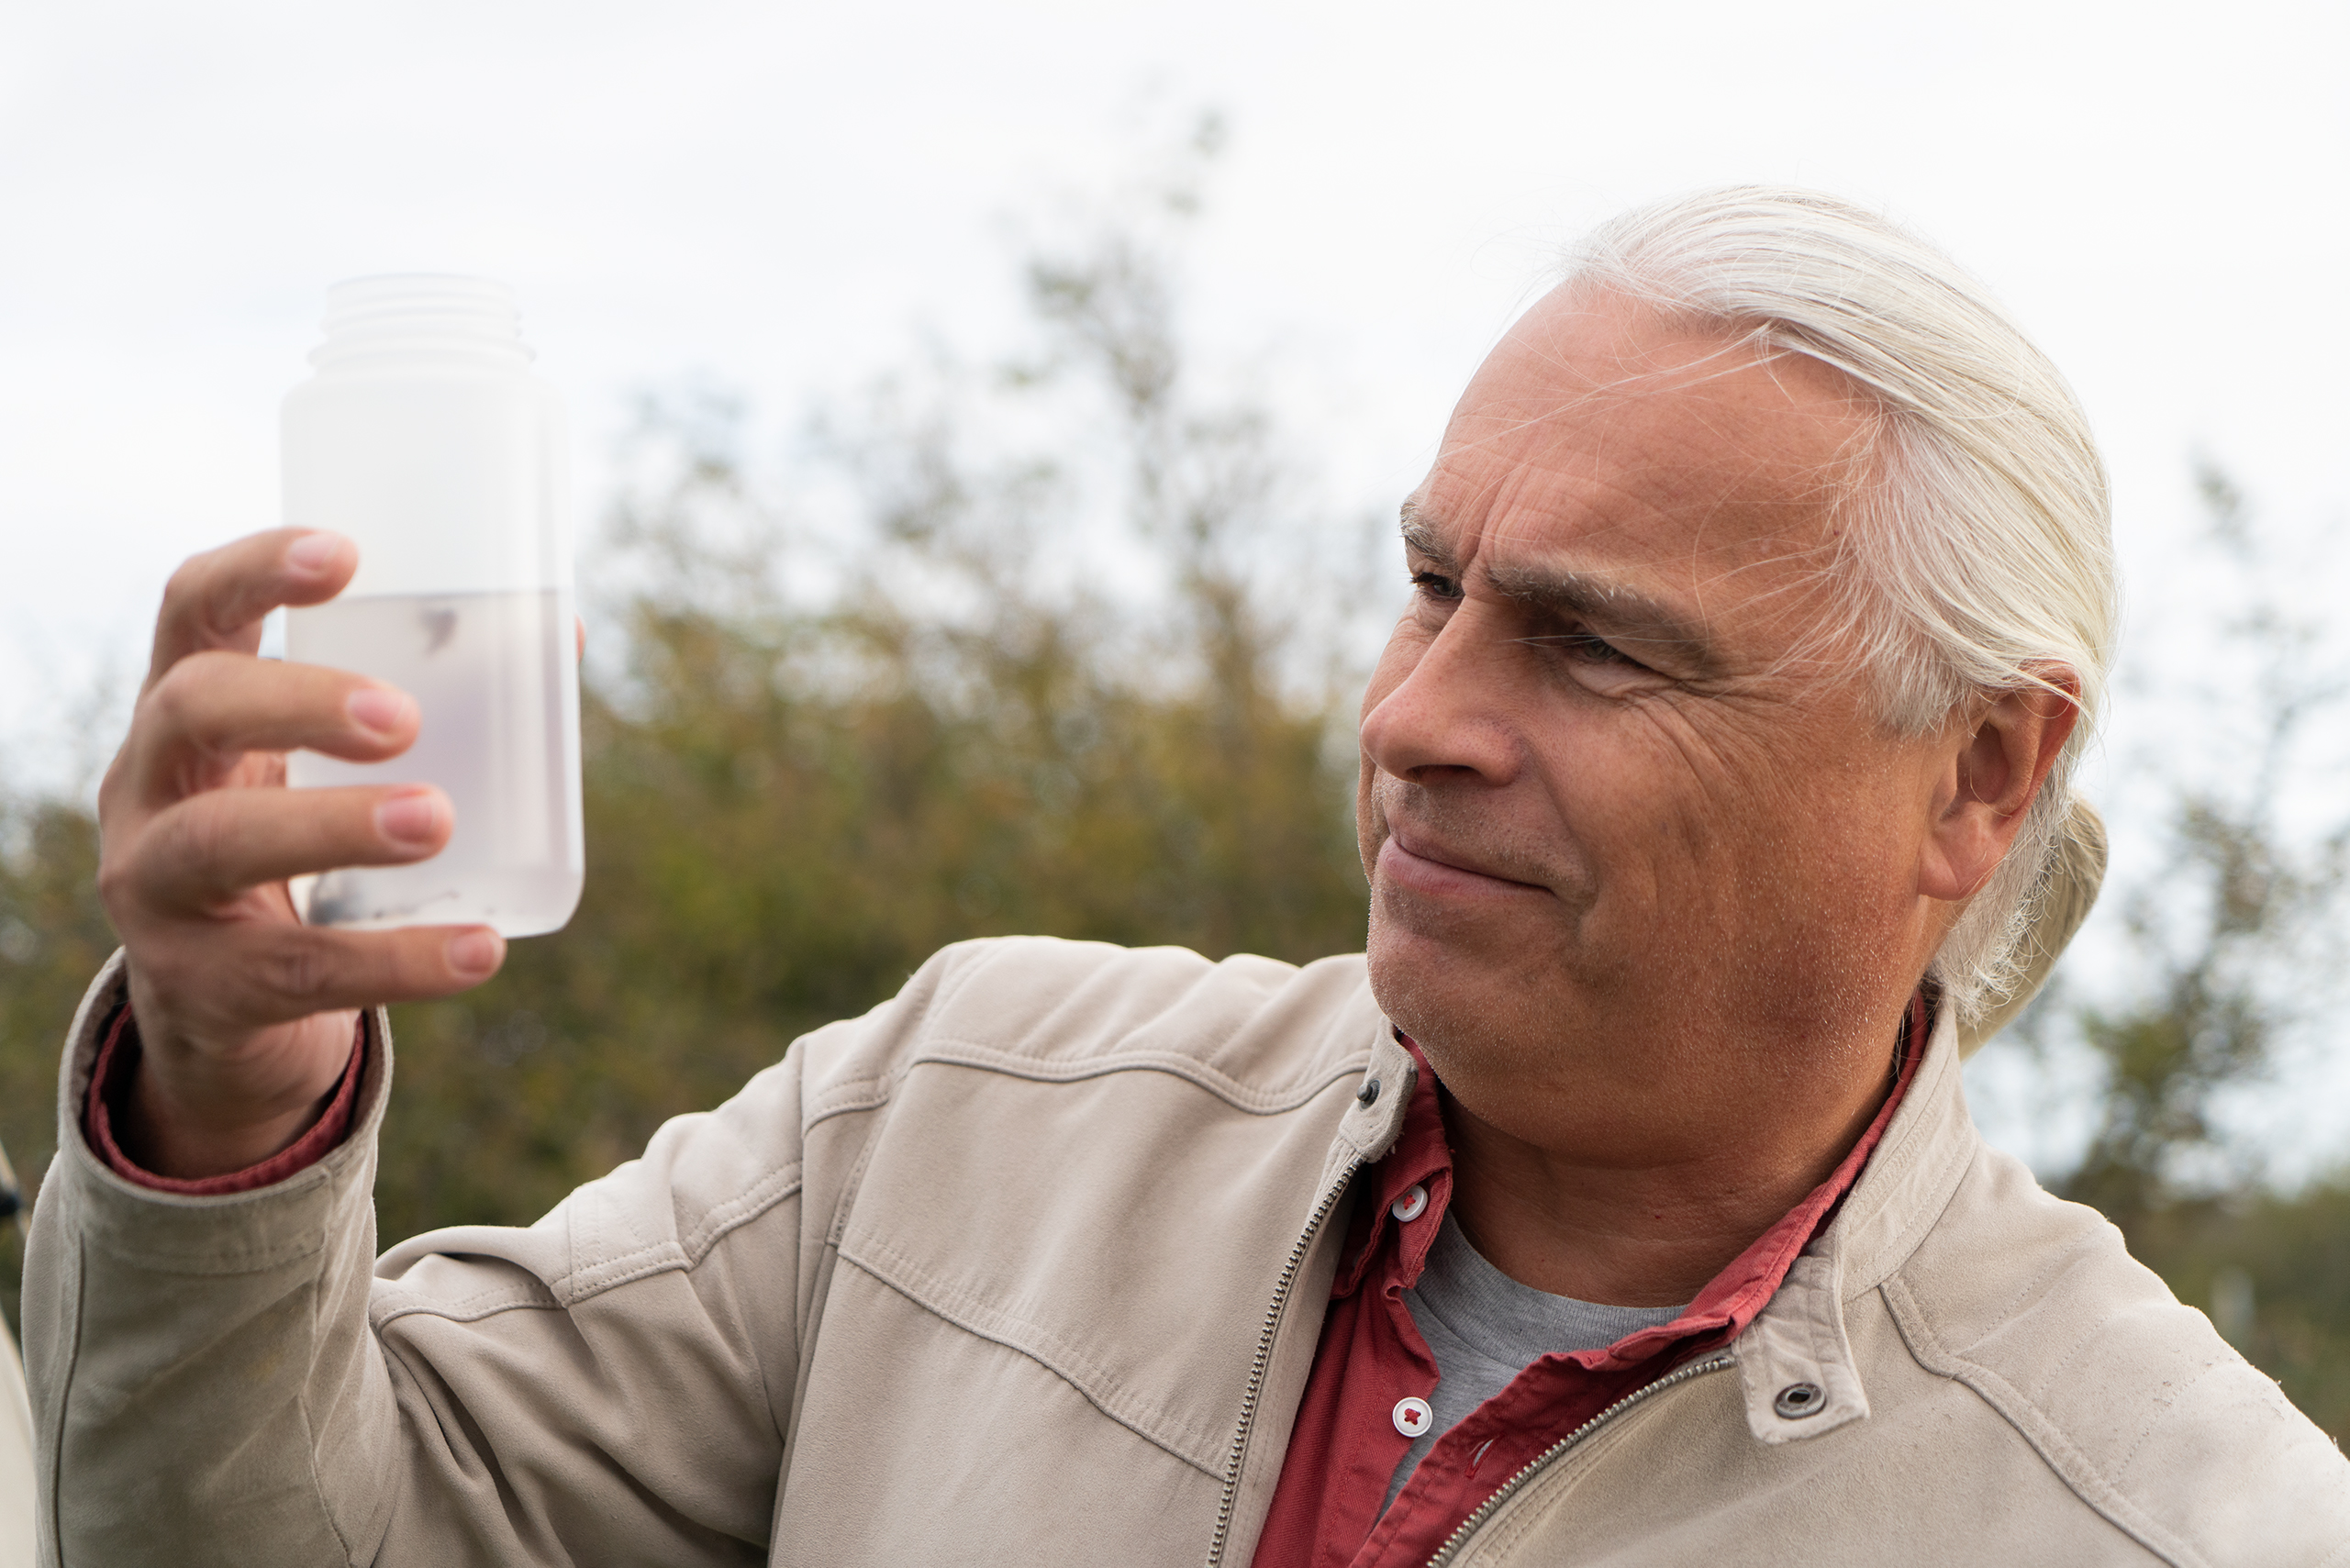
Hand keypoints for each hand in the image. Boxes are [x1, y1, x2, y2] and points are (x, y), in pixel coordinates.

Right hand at [96, 529, 506, 1177]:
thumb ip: (428, 702)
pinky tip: (478, 950)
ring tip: (437, 820)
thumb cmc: (298, 846)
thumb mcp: (324, 771)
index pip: (191, 611)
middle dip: (298, 702)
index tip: (344, 554)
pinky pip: (293, 971)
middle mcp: (149, 785)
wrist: (223, 1016)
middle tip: (405, 719)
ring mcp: (155, 888)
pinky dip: (395, 961)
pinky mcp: (200, 987)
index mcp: (189, 710)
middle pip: (191, 710)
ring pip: (219, 843)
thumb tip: (565, 637)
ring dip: (335, 826)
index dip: (253, 571)